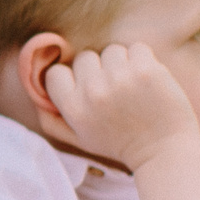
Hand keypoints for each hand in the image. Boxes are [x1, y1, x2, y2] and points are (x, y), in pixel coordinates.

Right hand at [41, 44, 199, 172]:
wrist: (163, 151)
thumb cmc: (120, 144)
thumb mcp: (79, 139)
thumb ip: (52, 120)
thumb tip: (36, 95)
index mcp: (74, 109)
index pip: (56, 73)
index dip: (72, 79)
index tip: (87, 90)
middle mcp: (93, 92)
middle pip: (85, 57)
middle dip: (99, 70)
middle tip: (115, 92)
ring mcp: (120, 79)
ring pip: (112, 50)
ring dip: (122, 63)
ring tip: (133, 87)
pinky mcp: (146, 70)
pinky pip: (137, 48)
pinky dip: (144, 60)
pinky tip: (148, 81)